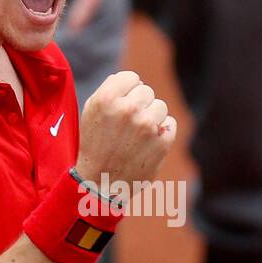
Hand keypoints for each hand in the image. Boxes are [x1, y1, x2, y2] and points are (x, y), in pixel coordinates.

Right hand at [75, 69, 176, 189]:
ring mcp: (147, 126)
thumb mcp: (91, 112)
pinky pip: (170, 124)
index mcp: (107, 98)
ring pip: (160, 107)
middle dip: (139, 105)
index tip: (122, 104)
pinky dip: (162, 133)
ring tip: (137, 135)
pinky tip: (147, 144)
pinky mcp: (162, 142)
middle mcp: (128, 109)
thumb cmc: (94, 145)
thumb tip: (135, 80)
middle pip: (147, 91)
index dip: (127, 91)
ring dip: (152, 118)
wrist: (99, 184)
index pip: (131, 78)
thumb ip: (110, 90)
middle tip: (128, 124)